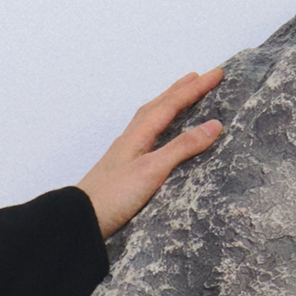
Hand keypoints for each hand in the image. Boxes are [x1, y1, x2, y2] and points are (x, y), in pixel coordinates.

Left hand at [77, 68, 224, 236]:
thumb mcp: (152, 170)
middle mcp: (130, 139)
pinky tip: (156, 135)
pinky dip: (156, 126)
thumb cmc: (114, 196)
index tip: (217, 74)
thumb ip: (182, 147)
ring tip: (179, 98)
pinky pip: (144, 136)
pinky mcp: (120, 170)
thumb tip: (214, 125)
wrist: (78, 221)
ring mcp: (123, 154)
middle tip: (198, 77)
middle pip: (157, 106)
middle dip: (179, 91)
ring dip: (166, 105)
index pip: (171, 104)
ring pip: (148, 119)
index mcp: (138, 135)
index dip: (195, 89)